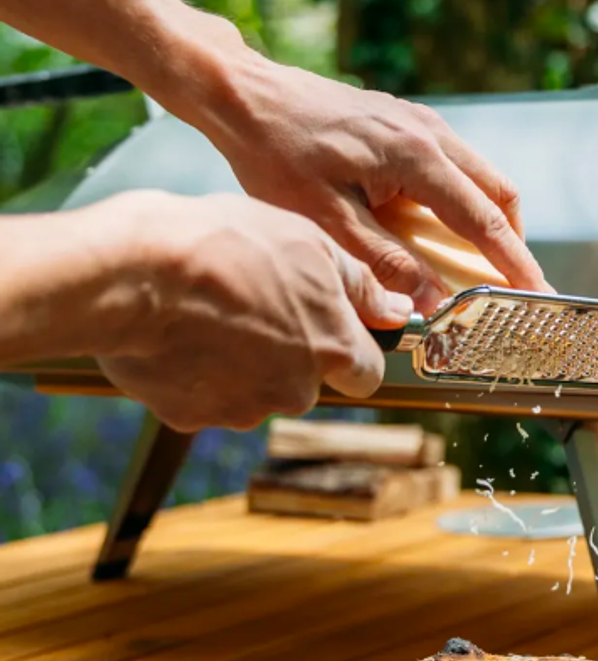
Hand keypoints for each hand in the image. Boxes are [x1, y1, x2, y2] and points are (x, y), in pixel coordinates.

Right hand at [95, 191, 409, 431]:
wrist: (135, 271)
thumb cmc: (226, 245)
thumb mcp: (309, 243)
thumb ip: (360, 286)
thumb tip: (398, 311)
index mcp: (332, 349)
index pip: (366, 373)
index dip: (351, 350)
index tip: (326, 325)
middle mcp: (296, 390)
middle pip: (306, 382)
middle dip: (287, 353)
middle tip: (252, 303)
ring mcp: (242, 409)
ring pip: (254, 392)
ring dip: (239, 363)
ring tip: (208, 312)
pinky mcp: (191, 417)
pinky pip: (203, 399)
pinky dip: (195, 375)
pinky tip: (177, 335)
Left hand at [171, 25, 548, 312]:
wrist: (250, 96)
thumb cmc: (278, 156)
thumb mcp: (327, 221)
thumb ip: (385, 262)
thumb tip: (432, 301)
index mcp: (417, 158)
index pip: (483, 220)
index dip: (514, 262)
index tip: (537, 293)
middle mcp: (431, 134)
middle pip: (499, 193)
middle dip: (514, 243)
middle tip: (518, 285)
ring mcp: (422, 122)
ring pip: (483, 176)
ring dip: (493, 220)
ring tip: (489, 263)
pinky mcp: (408, 122)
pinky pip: (458, 165)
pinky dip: (469, 200)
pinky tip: (451, 226)